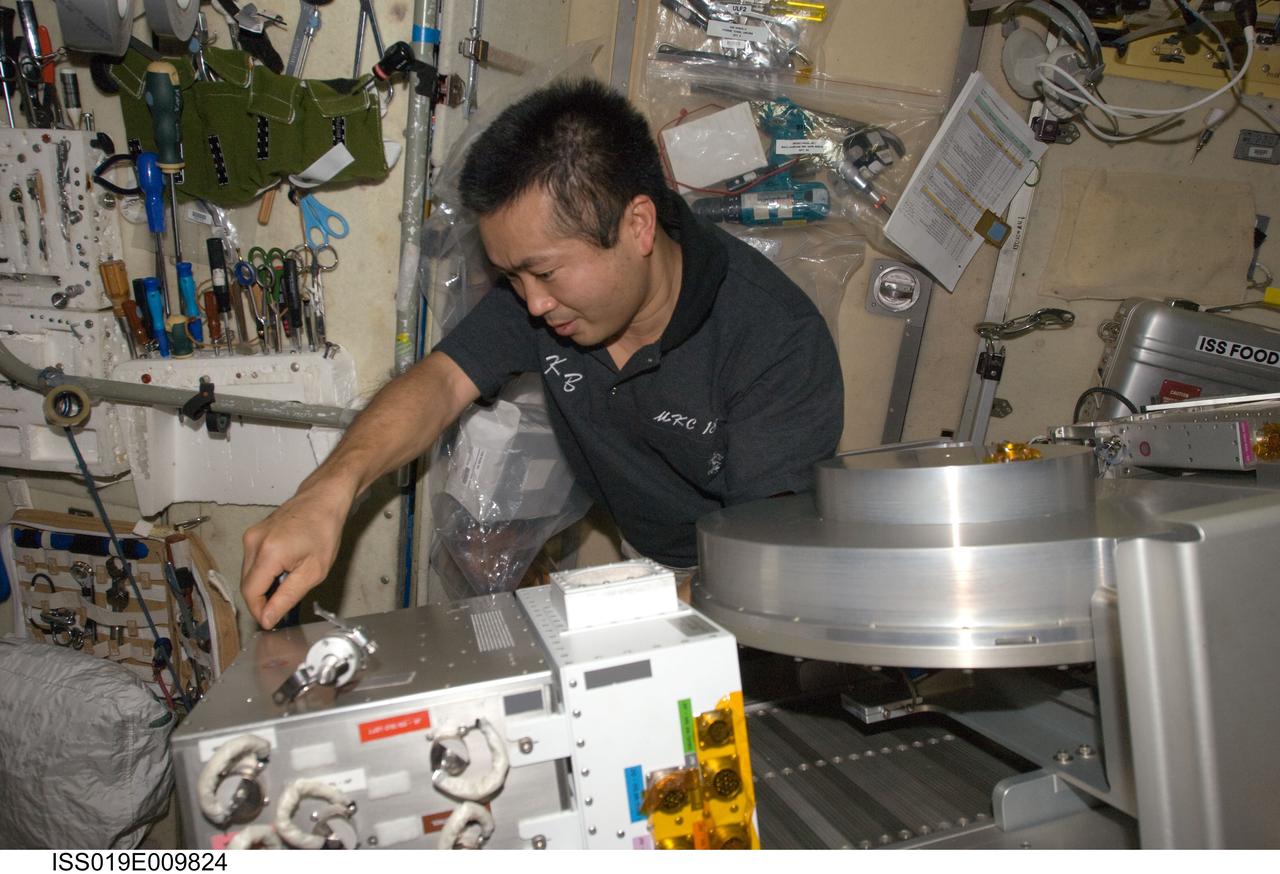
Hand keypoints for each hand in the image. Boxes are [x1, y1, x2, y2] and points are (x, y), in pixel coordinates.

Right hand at [240, 477, 353, 627]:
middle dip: (262, 599)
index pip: (250, 593)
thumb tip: (267, 618)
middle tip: (284, 603)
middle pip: (247, 584)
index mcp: (267, 553)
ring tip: (289, 580)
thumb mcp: (313, 571)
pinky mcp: (253, 533)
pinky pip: (253, 560)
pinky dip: (264, 571)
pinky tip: (284, 568)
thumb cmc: (325, 531)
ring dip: (264, 584)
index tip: (272, 621)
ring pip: (249, 573)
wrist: (324, 498)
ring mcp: (251, 535)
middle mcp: (253, 542)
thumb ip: (287, 597)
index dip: (259, 611)